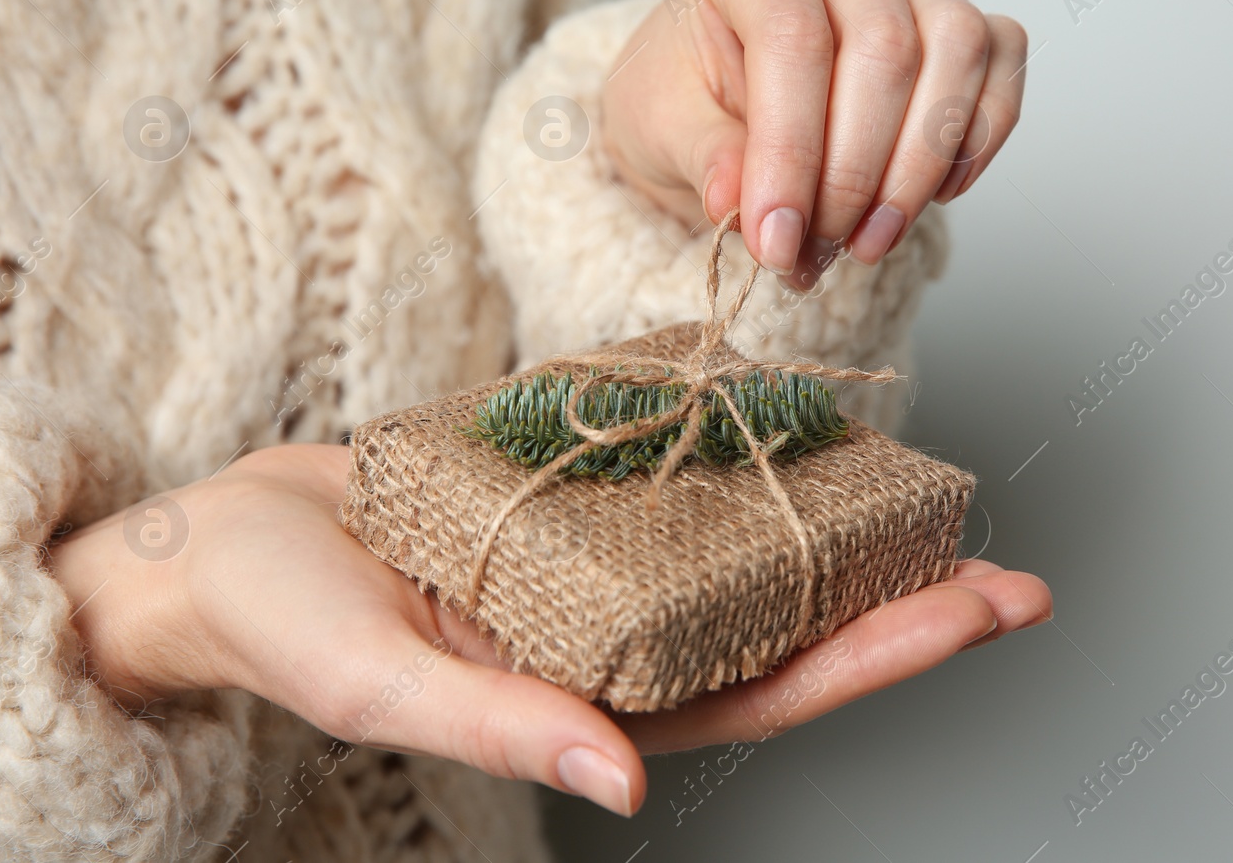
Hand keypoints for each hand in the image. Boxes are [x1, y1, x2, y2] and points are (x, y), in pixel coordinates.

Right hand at [48, 445, 1049, 816]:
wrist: (222, 544)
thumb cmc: (282, 622)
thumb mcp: (384, 680)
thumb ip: (505, 730)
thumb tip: (623, 787)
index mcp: (592, 701)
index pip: (770, 693)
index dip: (883, 658)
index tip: (983, 612)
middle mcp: (618, 641)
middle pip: (789, 629)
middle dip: (902, 602)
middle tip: (1010, 566)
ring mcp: (601, 574)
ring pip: (749, 560)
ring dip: (842, 532)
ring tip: (932, 499)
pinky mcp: (569, 509)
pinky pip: (680, 494)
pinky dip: (749, 475)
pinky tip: (804, 444)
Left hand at [601, 0, 1028, 289]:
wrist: (716, 96)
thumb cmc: (687, 96)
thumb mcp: (660, 128)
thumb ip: (703, 157)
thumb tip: (736, 203)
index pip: (794, 39)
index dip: (791, 151)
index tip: (776, 240)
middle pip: (885, 49)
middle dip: (855, 173)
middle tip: (818, 248)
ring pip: (956, 53)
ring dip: (918, 167)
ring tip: (867, 241)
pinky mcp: (962, 19)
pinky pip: (1001, 65)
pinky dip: (975, 142)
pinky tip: (929, 197)